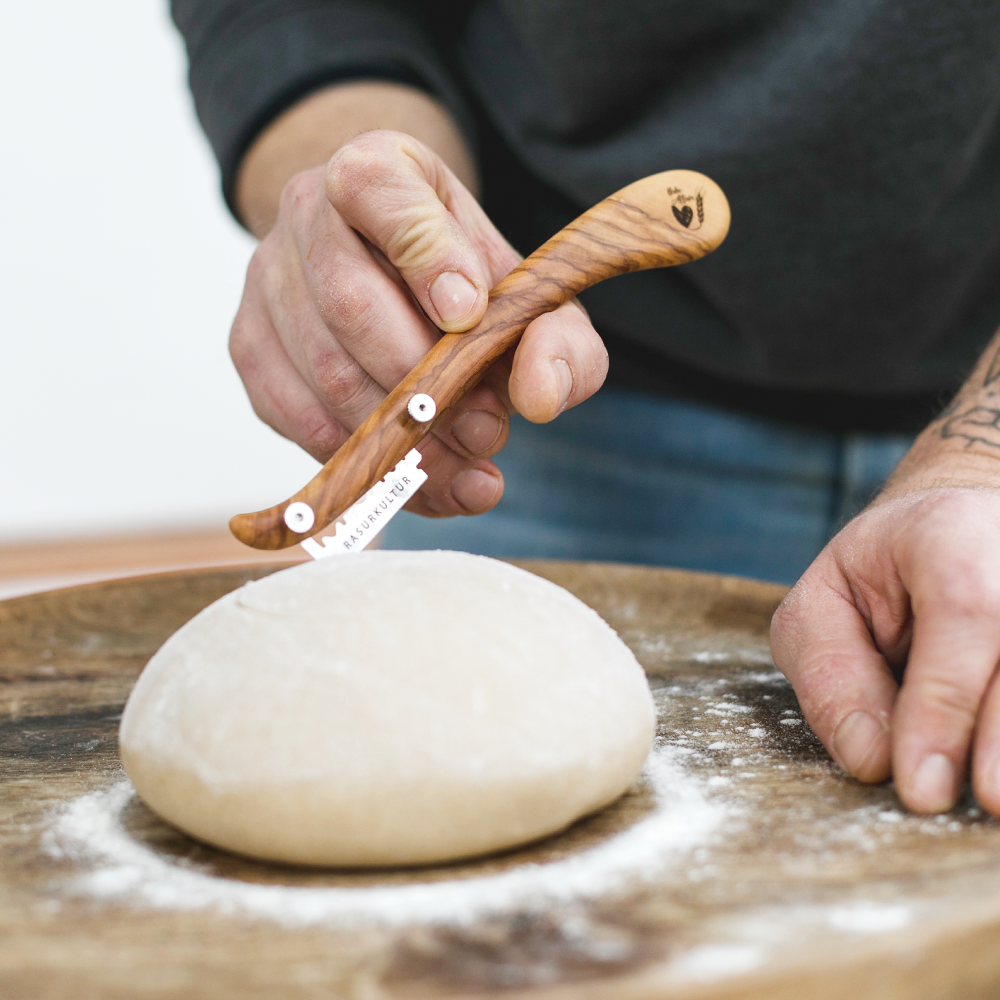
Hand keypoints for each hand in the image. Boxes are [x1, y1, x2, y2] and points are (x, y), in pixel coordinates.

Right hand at [230, 129, 606, 516]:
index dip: (426, 257)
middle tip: (489, 432)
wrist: (396, 278)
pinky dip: (365, 463)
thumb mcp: (532, 297)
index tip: (471, 316)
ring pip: (323, 374)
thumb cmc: (471, 286)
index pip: (380, 191)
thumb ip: (558, 339)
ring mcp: (267, 282)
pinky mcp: (250, 349)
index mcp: (378, 170)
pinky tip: (422, 482)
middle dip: (427, 386)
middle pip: (350, 305)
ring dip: (402, 439)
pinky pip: (298, 419)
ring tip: (468, 472)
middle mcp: (306, 214)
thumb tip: (539, 396)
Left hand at [771, 487, 999, 814]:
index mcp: (948, 532)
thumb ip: (831, 672)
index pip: (965, 609)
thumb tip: (869, 757)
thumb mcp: (822, 606)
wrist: (956, 534)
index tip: (921, 785)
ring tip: (988, 795)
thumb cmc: (879, 577)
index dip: (945, 703)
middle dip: (997, 740)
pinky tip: (992, 770)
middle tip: (968, 802)